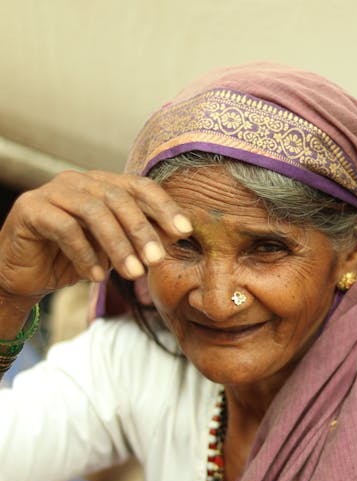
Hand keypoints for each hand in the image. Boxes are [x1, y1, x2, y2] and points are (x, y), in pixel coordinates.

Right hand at [0, 169, 191, 302]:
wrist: (27, 276)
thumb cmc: (74, 260)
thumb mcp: (114, 251)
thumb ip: (139, 239)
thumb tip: (179, 235)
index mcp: (101, 185)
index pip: (138, 186)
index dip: (163, 206)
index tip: (184, 231)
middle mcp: (78, 182)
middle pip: (118, 197)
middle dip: (142, 230)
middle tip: (157, 260)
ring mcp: (52, 192)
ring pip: (93, 211)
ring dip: (118, 245)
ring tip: (133, 274)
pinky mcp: (30, 209)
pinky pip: (65, 227)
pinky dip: (85, 253)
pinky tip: (96, 276)